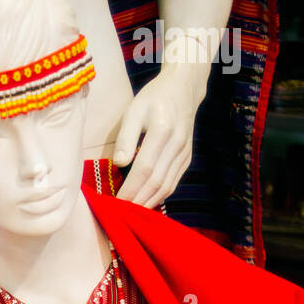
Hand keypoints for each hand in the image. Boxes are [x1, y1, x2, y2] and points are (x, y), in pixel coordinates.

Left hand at [114, 64, 204, 208]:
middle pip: (156, 182)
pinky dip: (159, 197)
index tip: (116, 202)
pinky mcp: (186, 158)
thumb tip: (119, 163)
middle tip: (121, 215)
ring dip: (148, 203)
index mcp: (162, 131)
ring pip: (166, 187)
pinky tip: (146, 203)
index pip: (144, 169)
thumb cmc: (154, 98)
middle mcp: (177, 144)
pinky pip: (173, 183)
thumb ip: (126, 137)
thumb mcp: (134, 110)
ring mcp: (184, 153)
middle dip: (137, 202)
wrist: (183, 88)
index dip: (130, 189)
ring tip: (131, 214)